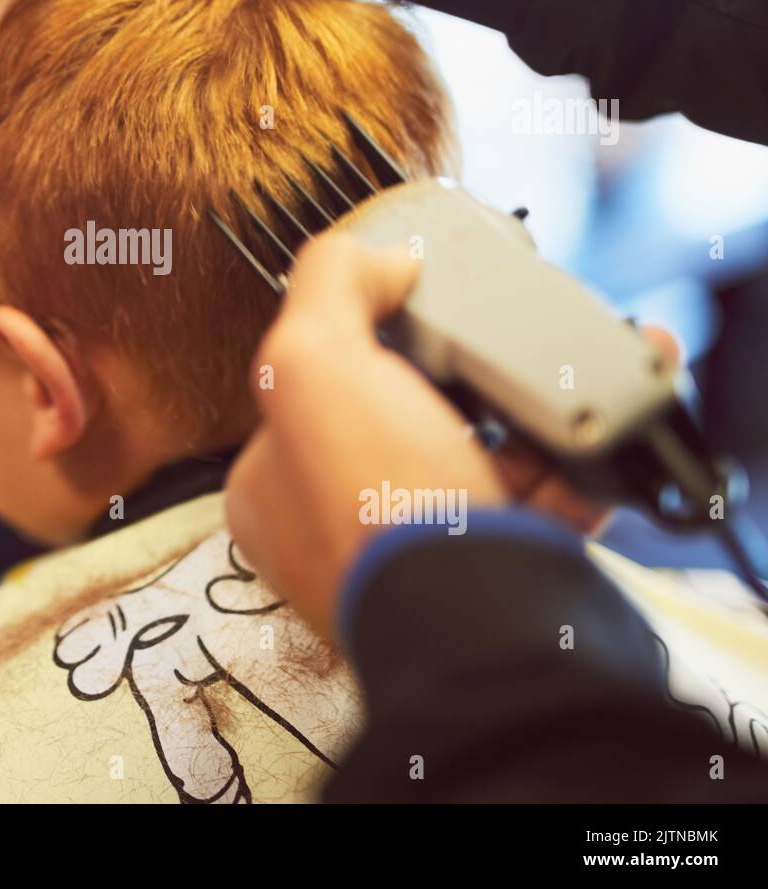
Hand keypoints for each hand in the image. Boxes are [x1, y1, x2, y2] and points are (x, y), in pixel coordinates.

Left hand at [223, 231, 679, 638]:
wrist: (478, 628)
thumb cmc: (372, 503)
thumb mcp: (310, 365)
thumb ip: (328, 286)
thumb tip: (380, 260)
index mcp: (274, 481)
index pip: (313, 379)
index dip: (363, 328)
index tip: (417, 299)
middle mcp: (338, 522)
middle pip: (406, 410)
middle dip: (464, 365)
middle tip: (499, 329)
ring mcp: (421, 549)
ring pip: (484, 449)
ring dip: (534, 400)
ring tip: (572, 358)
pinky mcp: (499, 569)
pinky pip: (546, 493)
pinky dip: (584, 451)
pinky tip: (615, 408)